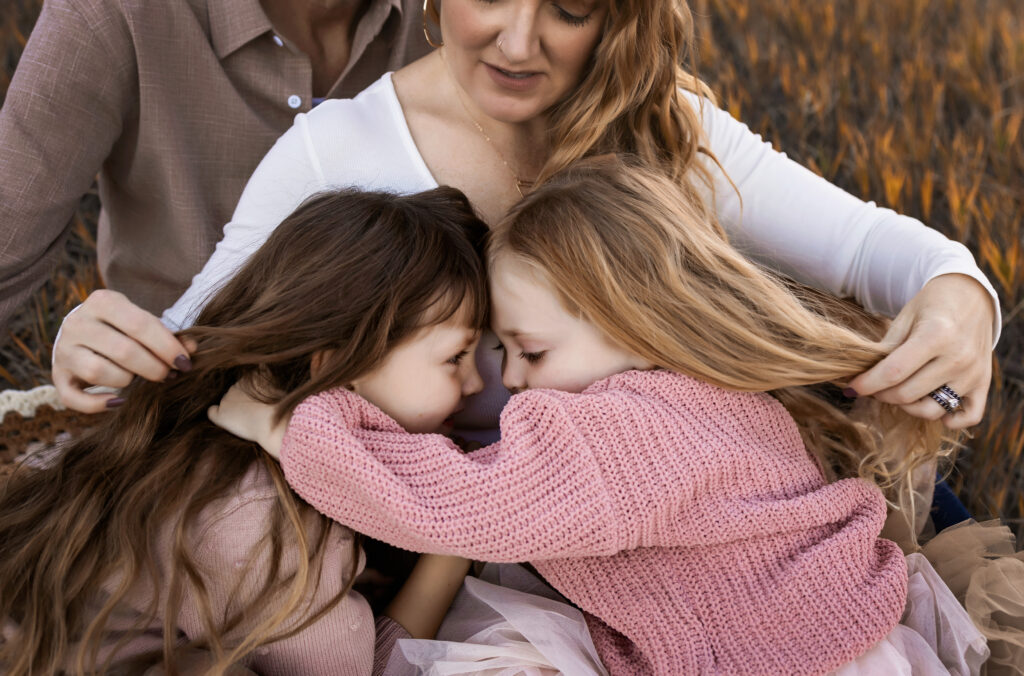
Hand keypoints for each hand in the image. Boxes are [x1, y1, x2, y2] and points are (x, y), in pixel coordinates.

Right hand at [52, 290, 194, 412]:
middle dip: (153, 368)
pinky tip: (118, 402)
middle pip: (123, 351)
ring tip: (139, 378)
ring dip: (128, 381)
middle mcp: (77, 323)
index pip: (140, 324)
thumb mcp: (143, 323)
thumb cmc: (122, 327)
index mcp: (102, 302)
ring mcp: (63, 350)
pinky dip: (99, 405)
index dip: (167, 347)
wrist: (81, 332)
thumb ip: (168, 336)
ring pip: (99, 373)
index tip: (185, 362)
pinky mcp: (58, 376)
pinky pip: (74, 398)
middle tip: (168, 375)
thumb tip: (192, 348)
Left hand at [207, 382, 287, 457]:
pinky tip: (224, 419)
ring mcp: (226, 399)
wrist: (270, 421)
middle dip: (242, 399)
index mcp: (250, 375)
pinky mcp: (220, 414)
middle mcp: (236, 384)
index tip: (260, 400)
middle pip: (236, 390)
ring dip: (233, 407)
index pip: (249, 381)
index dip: (254, 391)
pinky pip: (212, 412)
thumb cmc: (279, 406)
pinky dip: (216, 414)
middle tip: (255, 411)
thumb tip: (262, 366)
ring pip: (226, 401)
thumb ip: (268, 377)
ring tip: (246, 418)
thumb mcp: (278, 386)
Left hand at [848, 274, 994, 428]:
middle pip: (907, 394)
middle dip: (881, 394)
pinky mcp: (984, 384)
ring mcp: (974, 374)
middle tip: (872, 387)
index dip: (867, 384)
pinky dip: (948, 420)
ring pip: (931, 410)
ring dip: (907, 407)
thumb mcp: (904, 318)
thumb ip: (886, 348)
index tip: (851, 388)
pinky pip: (968, 417)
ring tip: (897, 391)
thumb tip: (861, 377)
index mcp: (936, 335)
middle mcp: (958, 358)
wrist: (970, 296)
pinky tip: (930, 405)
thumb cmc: (931, 306)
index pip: (893, 372)